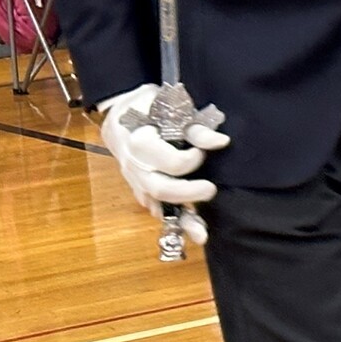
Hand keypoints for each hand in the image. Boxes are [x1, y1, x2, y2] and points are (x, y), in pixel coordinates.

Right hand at [97, 83, 230, 234]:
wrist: (119, 118)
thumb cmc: (149, 108)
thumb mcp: (170, 109)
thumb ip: (195, 128)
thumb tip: (221, 142)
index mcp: (140, 142)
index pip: (170, 162)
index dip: (192, 160)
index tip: (203, 153)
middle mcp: (135, 166)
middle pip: (161, 189)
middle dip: (188, 193)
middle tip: (211, 189)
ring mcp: (135, 181)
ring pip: (157, 205)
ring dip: (181, 220)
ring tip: (202, 233)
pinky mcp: (140, 190)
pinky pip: (156, 209)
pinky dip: (173, 220)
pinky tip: (191, 228)